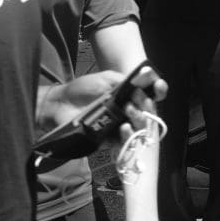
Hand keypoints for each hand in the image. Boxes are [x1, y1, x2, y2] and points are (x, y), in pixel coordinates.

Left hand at [38, 66, 167, 133]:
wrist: (60, 104)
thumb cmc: (82, 89)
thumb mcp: (105, 78)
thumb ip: (124, 80)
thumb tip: (143, 83)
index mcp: (128, 95)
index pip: (150, 95)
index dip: (158, 91)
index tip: (158, 86)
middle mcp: (127, 111)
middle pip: (147, 112)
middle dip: (147, 106)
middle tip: (140, 101)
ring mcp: (119, 125)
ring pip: (139, 128)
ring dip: (139, 119)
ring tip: (130, 111)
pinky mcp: (108, 139)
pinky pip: (123, 141)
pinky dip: (126, 135)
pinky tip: (124, 127)